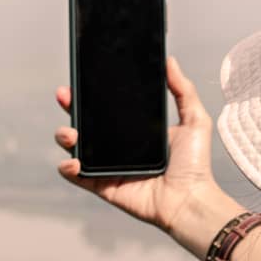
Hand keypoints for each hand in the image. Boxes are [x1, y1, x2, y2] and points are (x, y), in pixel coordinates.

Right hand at [54, 56, 221, 236]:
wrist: (189, 199)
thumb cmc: (195, 165)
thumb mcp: (194, 119)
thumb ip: (183, 90)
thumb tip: (171, 61)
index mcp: (135, 131)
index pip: (107, 108)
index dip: (91, 94)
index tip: (82, 80)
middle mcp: (117, 147)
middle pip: (85, 123)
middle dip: (70, 107)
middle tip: (65, 95)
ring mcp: (107, 166)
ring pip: (75, 147)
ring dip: (65, 136)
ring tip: (71, 133)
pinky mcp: (102, 186)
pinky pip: (76, 176)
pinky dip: (67, 168)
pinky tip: (73, 160)